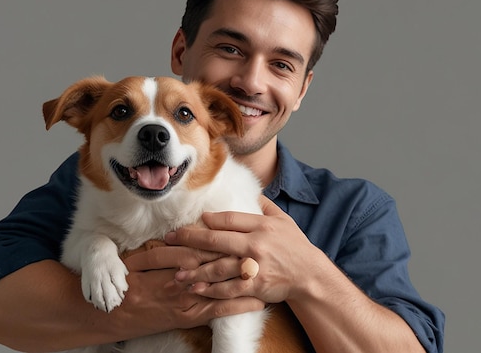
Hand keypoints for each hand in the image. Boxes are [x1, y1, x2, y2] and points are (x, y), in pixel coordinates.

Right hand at [119, 243, 264, 330]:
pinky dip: (239, 306)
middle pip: (217, 261)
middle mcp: (182, 275)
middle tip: (265, 248)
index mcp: (172, 258)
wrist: (113, 310)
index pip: (204, 244)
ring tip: (268, 271)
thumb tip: (183, 231)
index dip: (225, 237)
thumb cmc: (128, 280)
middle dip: (241, 254)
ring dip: (246, 277)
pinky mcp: (188, 316)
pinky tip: (258, 302)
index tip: (245, 229)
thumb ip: (163, 244)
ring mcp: (186, 297)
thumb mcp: (141, 256)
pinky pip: (218, 310)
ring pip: (221, 284)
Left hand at [164, 195, 317, 303]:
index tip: (194, 219)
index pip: (230, 219)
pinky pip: (229, 289)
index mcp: (262, 226)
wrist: (311, 276)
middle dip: (190, 239)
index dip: (210, 219)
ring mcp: (255, 267)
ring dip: (195, 270)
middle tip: (169, 239)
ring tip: (176, 271)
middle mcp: (257, 244)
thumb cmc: (295, 246)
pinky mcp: (256, 287)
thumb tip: (249, 190)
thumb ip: (264, 205)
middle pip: (217, 240)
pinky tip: (196, 289)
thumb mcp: (283, 220)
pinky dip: (211, 290)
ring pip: (219, 267)